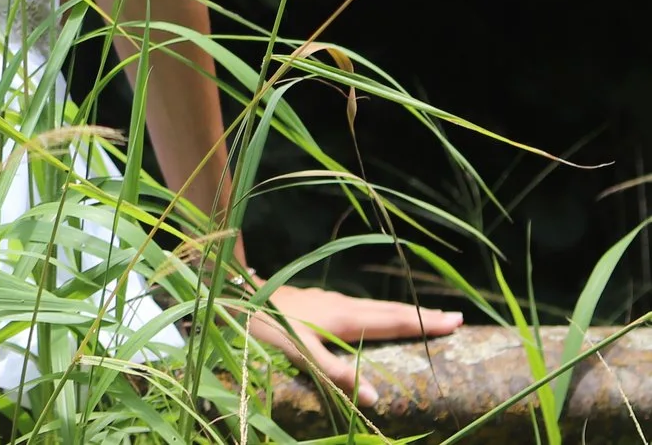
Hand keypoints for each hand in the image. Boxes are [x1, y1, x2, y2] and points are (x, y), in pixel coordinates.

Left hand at [246, 284, 463, 404]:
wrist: (234, 294)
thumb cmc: (266, 324)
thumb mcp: (300, 352)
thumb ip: (336, 373)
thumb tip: (376, 397)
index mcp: (346, 316)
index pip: (395, 320)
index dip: (425, 322)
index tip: (457, 321)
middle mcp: (344, 305)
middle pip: (391, 310)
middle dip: (423, 314)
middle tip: (455, 318)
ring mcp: (331, 302)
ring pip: (377, 307)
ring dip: (404, 313)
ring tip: (426, 317)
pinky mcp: (319, 303)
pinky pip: (363, 308)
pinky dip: (382, 313)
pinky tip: (378, 319)